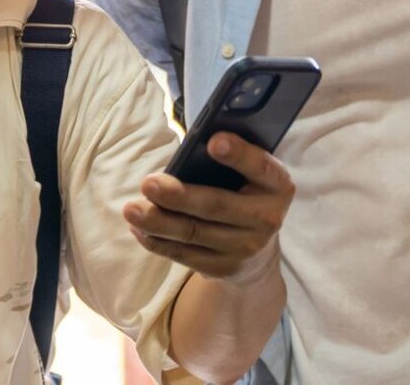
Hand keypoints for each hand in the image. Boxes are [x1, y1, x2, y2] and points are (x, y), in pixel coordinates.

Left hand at [125, 133, 293, 283]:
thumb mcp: (251, 176)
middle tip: (148, 184)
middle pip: (217, 206)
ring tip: (132, 210)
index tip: (213, 141)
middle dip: (179, 196)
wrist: (258, 250)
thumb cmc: (246, 195)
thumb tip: (188, 150)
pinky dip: (158, 242)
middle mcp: (266, 218)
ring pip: (194, 233)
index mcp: (277, 185)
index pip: (260, 166)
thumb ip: (231, 162)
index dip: (239, 155)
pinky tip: (139, 229)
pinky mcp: (223, 268)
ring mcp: (245, 247)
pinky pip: (185, 255)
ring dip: (158, 222)